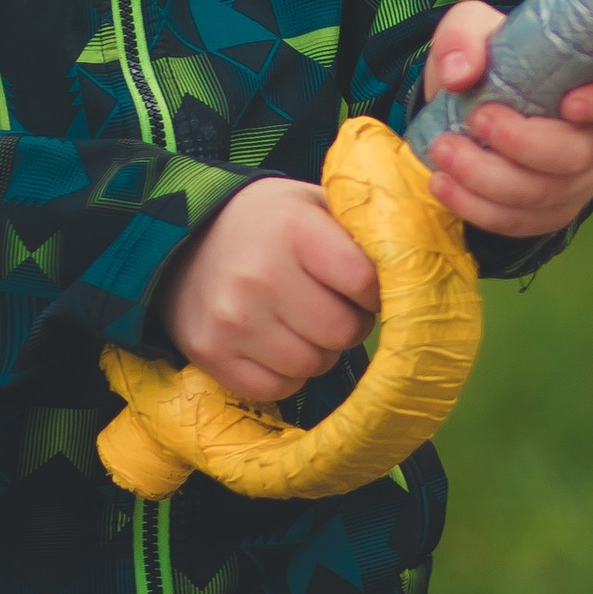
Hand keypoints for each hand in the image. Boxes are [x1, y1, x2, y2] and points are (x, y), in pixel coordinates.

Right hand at [159, 177, 379, 403]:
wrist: (182, 242)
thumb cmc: (267, 224)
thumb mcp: (311, 204)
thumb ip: (358, 229)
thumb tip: (410, 265)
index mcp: (292, 230)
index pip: (364, 280)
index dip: (375, 289)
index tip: (364, 286)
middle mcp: (260, 276)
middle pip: (343, 331)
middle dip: (350, 323)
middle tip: (334, 307)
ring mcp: (232, 320)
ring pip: (314, 365)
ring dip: (320, 351)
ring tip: (303, 323)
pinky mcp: (212, 354)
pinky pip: (278, 388)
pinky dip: (287, 374)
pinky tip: (276, 343)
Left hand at [419, 0, 592, 245]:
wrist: (470, 102)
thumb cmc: (490, 56)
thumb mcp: (470, 28)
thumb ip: (464, 39)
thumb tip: (461, 74)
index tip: (567, 102)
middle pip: (580, 154)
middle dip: (522, 144)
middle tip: (475, 119)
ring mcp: (583, 178)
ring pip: (547, 194)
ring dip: (487, 179)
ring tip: (442, 153)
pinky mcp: (553, 210)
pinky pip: (523, 222)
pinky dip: (478, 208)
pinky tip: (443, 186)